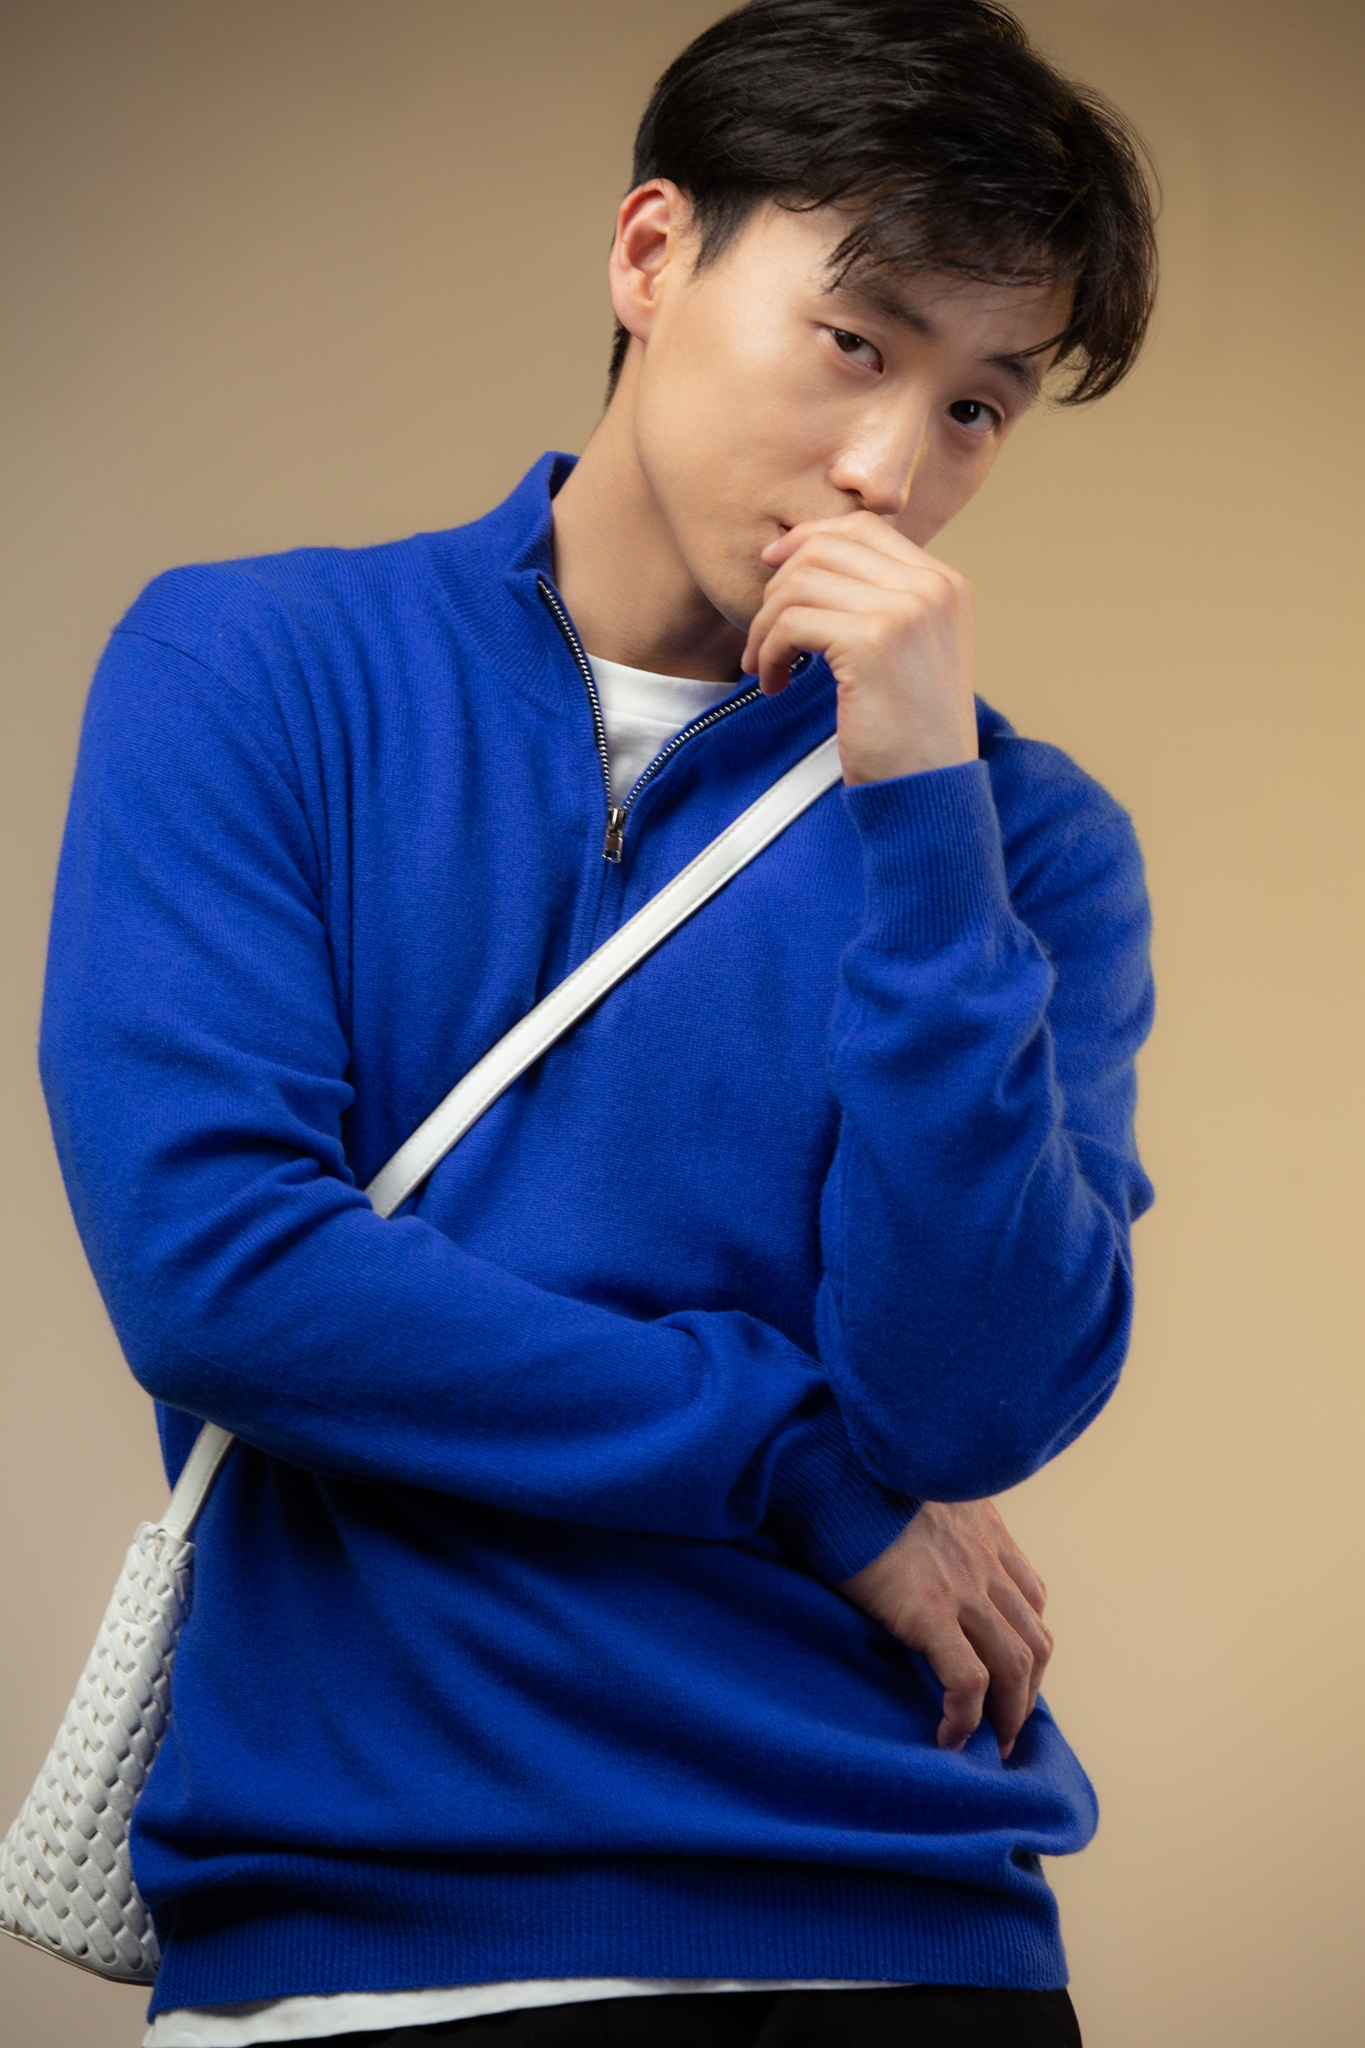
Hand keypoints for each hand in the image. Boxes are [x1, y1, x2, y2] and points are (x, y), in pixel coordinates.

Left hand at [740, 512, 977, 785]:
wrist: (931, 790)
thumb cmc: (911, 732)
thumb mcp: (912, 651)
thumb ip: (881, 603)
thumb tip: (809, 561)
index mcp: (944, 584)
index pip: (863, 527)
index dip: (807, 541)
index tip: (773, 571)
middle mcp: (931, 588)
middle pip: (825, 547)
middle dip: (778, 588)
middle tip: (764, 637)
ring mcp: (905, 611)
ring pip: (800, 584)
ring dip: (766, 626)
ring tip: (763, 667)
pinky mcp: (871, 642)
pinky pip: (792, 624)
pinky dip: (768, 652)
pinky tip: (773, 684)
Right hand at [838, 1499, 1052, 1758]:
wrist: (834, 1466)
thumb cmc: (858, 1476)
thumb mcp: (916, 1486)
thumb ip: (933, 1515)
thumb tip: (914, 1539)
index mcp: (985, 1531)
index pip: (1031, 1600)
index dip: (1025, 1644)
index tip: (1008, 1676)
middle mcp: (986, 1560)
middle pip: (1034, 1641)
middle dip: (1027, 1691)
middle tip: (1007, 1726)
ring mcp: (963, 1587)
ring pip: (1015, 1666)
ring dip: (1009, 1714)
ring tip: (989, 1743)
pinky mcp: (929, 1611)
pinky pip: (967, 1680)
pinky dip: (966, 1716)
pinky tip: (948, 1736)